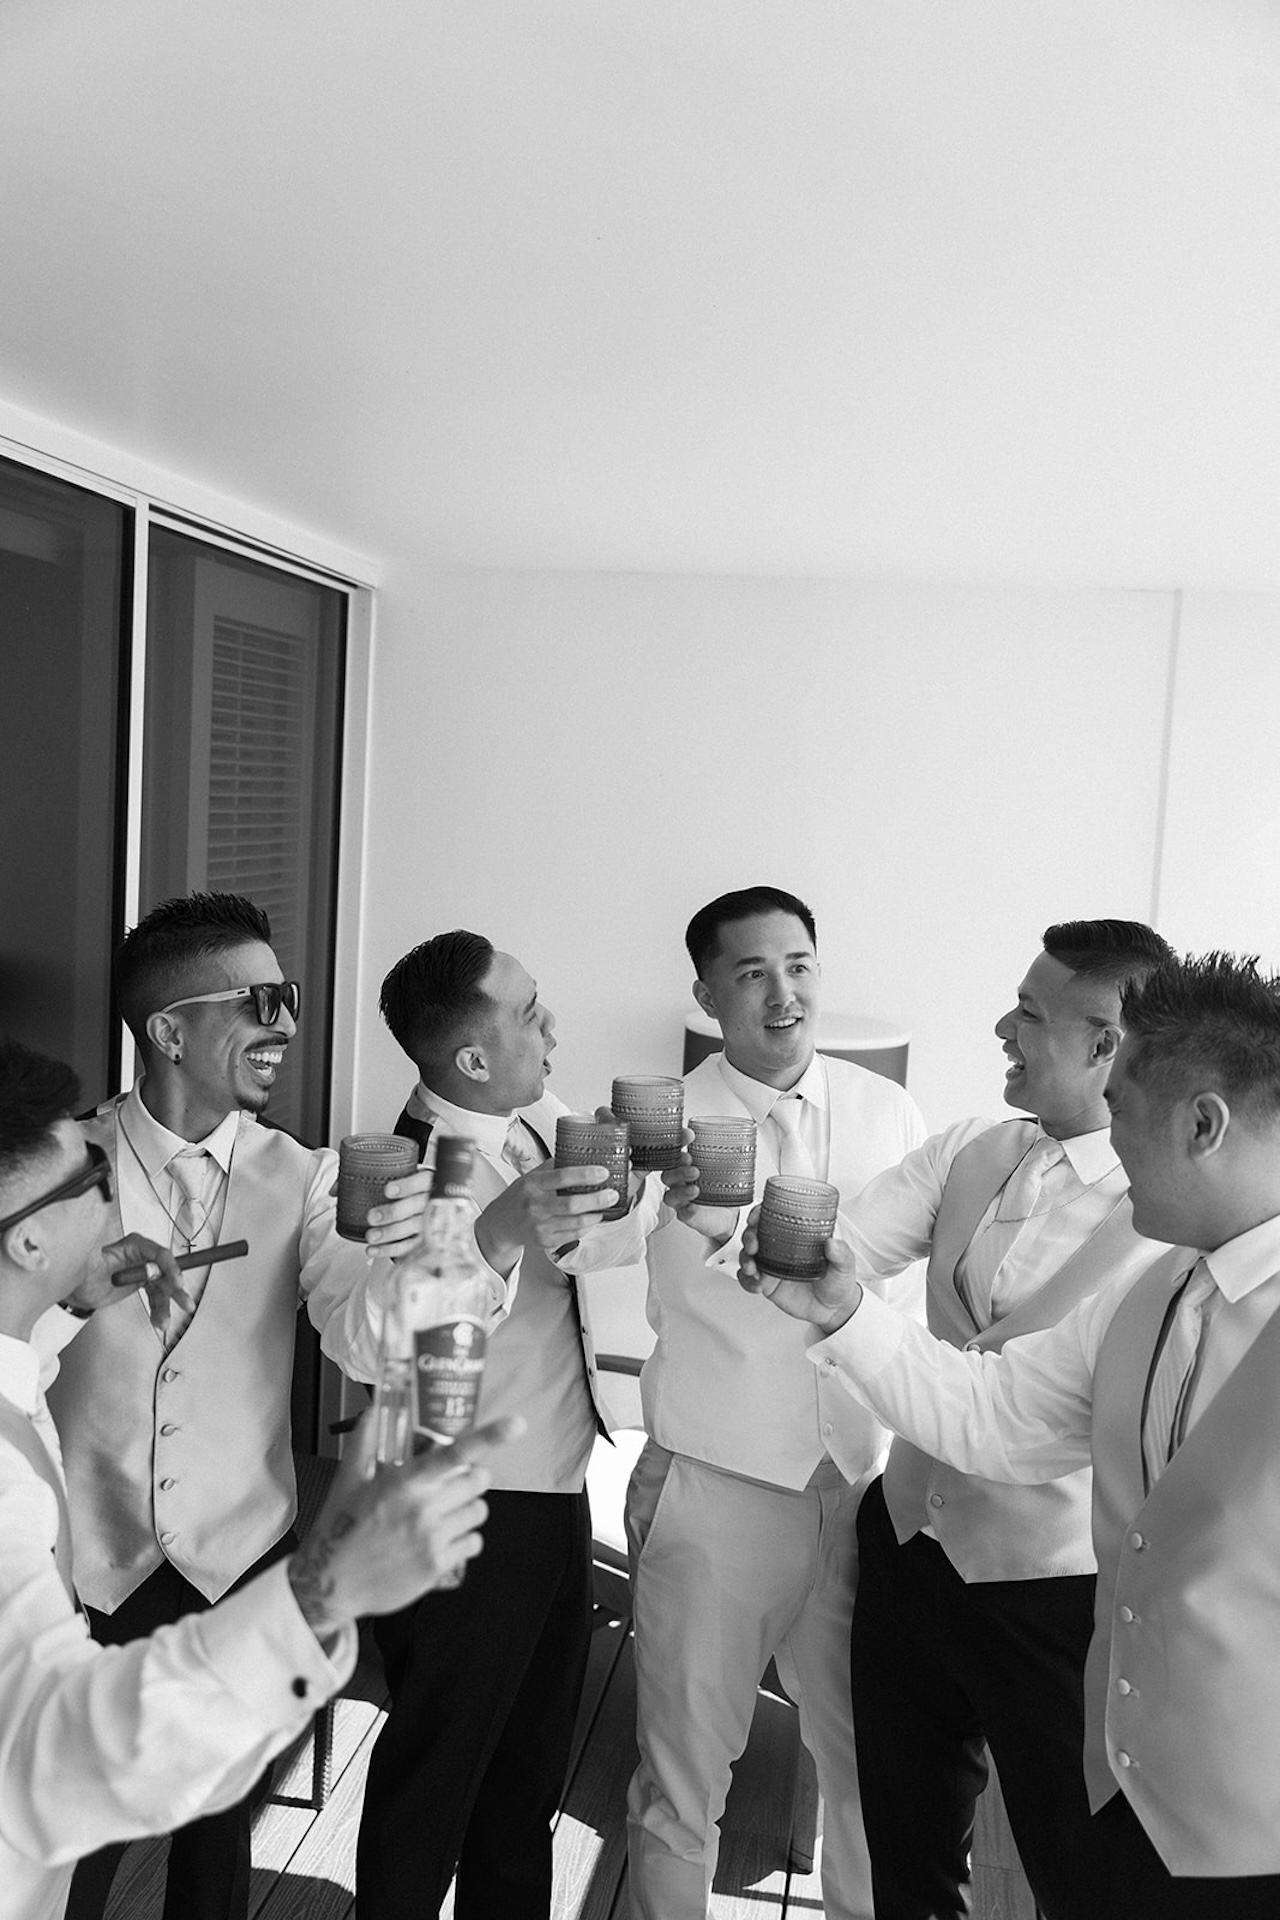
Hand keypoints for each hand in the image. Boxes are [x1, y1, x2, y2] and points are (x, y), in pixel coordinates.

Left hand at [62, 1234, 193, 1333]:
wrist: (80, 1290)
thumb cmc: (84, 1273)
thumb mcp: (90, 1265)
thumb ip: (96, 1259)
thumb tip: (97, 1253)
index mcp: (134, 1245)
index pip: (159, 1253)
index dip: (171, 1267)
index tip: (176, 1281)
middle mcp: (143, 1256)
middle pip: (167, 1271)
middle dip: (176, 1289)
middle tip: (184, 1301)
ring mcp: (145, 1270)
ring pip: (164, 1288)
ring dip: (167, 1306)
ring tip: (165, 1321)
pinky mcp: (144, 1283)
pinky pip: (157, 1297)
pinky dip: (158, 1310)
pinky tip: (159, 1321)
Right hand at [287, 1414, 524, 1632]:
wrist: (330, 1583)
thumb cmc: (339, 1527)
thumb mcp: (347, 1480)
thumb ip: (364, 1442)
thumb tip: (372, 1411)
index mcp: (404, 1483)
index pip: (454, 1454)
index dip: (489, 1437)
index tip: (516, 1424)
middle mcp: (424, 1509)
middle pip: (478, 1481)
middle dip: (472, 1477)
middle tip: (455, 1482)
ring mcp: (433, 1539)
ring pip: (479, 1512)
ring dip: (469, 1507)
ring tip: (445, 1512)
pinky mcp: (438, 1566)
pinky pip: (473, 1543)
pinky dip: (465, 1538)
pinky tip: (444, 1537)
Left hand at [364, 1165, 433, 1257]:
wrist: (431, 1204)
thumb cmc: (409, 1189)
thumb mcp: (397, 1177)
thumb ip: (367, 1178)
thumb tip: (335, 1191)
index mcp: (429, 1180)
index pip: (423, 1181)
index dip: (407, 1186)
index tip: (387, 1190)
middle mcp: (433, 1200)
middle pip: (418, 1207)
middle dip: (394, 1213)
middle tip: (372, 1217)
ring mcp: (433, 1220)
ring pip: (416, 1228)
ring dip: (392, 1234)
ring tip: (371, 1237)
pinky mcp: (427, 1239)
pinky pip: (413, 1246)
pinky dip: (394, 1249)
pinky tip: (377, 1250)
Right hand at [474, 1163, 622, 1275]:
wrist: (500, 1224)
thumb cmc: (519, 1197)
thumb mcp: (530, 1177)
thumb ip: (553, 1167)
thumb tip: (580, 1155)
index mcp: (532, 1185)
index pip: (562, 1177)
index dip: (585, 1175)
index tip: (603, 1172)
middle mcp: (535, 1206)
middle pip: (572, 1204)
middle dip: (597, 1199)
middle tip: (613, 1194)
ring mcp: (540, 1226)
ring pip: (575, 1223)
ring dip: (595, 1215)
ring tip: (605, 1207)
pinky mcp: (545, 1241)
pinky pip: (572, 1235)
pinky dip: (586, 1227)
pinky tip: (591, 1219)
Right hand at [659, 1136, 734, 1245]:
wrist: (726, 1214)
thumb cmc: (720, 1188)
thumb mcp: (725, 1169)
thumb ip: (729, 1157)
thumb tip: (746, 1143)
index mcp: (685, 1167)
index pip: (676, 1152)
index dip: (679, 1142)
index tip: (689, 1135)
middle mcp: (679, 1183)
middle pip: (668, 1174)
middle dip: (679, 1169)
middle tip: (692, 1164)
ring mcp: (681, 1200)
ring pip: (671, 1195)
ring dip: (681, 1191)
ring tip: (695, 1189)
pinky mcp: (686, 1215)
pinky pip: (682, 1213)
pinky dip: (687, 1210)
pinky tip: (693, 1208)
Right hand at [737, 1207, 862, 1331]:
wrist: (833, 1310)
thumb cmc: (838, 1281)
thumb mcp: (844, 1266)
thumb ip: (841, 1254)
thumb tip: (832, 1242)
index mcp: (796, 1236)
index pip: (773, 1217)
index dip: (760, 1213)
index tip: (756, 1217)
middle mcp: (780, 1248)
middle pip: (755, 1234)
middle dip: (748, 1237)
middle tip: (753, 1247)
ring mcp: (771, 1266)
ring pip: (747, 1256)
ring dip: (745, 1260)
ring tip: (753, 1270)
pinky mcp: (767, 1284)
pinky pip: (748, 1280)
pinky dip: (747, 1281)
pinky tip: (757, 1286)